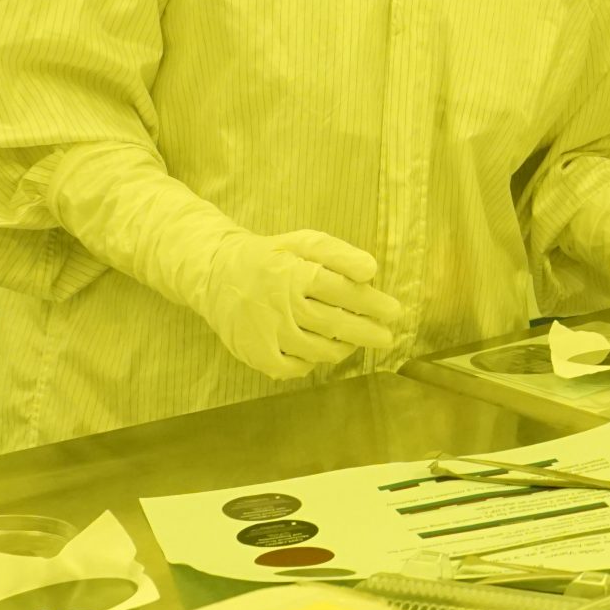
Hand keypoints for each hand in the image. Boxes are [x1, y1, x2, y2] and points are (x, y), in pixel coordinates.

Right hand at [200, 229, 400, 379]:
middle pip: (334, 324)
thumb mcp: (303, 242)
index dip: (372, 303)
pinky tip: (320, 350)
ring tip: (355, 340)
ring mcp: (266, 333)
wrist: (215, 274)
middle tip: (387, 337)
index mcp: (293, 273)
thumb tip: (371, 270)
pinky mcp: (255, 353)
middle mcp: (280, 305)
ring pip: (318, 350)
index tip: (394, 312)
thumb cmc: (271, 257)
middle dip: (367, 332)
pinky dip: (313, 362)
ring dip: (343, 347)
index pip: (342, 291)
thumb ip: (338, 254)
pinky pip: (294, 367)